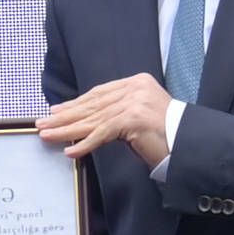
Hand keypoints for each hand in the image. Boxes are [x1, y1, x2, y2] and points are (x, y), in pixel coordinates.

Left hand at [36, 73, 171, 166]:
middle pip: (92, 105)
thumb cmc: (168, 136)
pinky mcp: (134, 120)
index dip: (75, 104)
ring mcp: (135, 102)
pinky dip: (84, 144)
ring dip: (67, 130)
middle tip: (43, 123)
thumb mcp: (140, 117)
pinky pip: (102, 134)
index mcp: (137, 82)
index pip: (98, 94)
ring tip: (48, 135)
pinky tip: (70, 151)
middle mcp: (135, 88)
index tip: (56, 111)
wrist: (191, 145)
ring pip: (93, 119)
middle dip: (64, 116)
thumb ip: (118, 114)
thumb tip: (87, 122)